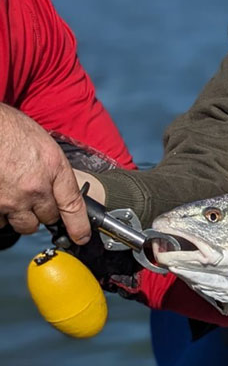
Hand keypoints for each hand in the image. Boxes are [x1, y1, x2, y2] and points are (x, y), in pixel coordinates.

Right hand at [0, 103, 90, 243]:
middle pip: (48, 218)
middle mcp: (34, 188)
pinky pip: (0, 221)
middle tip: (35, 197)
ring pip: (23, 224)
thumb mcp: (43, 144)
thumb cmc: (9, 129)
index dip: (79, 226)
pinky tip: (1, 194)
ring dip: (22, 215)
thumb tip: (56, 186)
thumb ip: (53, 169)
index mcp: (54, 168)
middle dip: (44, 211)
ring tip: (14, 194)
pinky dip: (1, 213)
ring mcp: (10, 199)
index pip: (73, 205)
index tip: (82, 237)